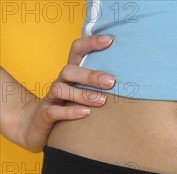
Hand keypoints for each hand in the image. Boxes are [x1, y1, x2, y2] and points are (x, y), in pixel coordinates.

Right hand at [15, 34, 115, 152]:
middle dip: (90, 75)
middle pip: (69, 70)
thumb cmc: (68, 107)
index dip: (91, 43)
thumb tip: (137, 82)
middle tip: (111, 81)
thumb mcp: (84, 94)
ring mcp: (51, 99)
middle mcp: (60, 83)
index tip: (110, 41)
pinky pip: (54, 111)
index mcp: (71, 75)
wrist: (35, 127)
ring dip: (82, 94)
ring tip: (102, 101)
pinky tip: (86, 114)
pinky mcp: (45, 116)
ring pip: (61, 89)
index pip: (76, 51)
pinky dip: (70, 112)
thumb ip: (102, 87)